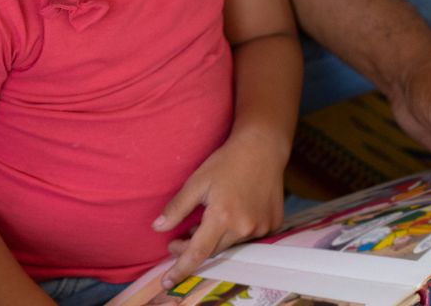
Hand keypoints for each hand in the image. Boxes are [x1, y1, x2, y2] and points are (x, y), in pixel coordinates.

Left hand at [151, 131, 290, 286]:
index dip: (181, 268)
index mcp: (223, 216)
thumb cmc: (226, 162)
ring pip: (230, 244)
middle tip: (176, 240)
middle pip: (213, 250)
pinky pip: (248, 237)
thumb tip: (157, 228)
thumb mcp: (196, 182)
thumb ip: (177, 208)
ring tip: (204, 221)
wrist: (263, 149)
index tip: (168, 282)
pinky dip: (233, 232)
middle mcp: (245, 226)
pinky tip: (229, 215)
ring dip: (213, 239)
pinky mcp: (273, 224)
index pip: (198, 252)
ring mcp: (262, 227)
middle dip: (192, 249)